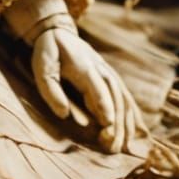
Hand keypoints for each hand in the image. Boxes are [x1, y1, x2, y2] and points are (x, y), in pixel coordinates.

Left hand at [27, 21, 143, 154]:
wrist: (59, 31)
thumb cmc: (49, 52)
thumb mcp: (42, 66)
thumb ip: (51, 90)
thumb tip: (64, 114)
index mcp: (84, 67)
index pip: (98, 89)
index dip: (104, 107)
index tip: (108, 127)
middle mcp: (101, 69)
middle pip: (114, 98)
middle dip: (116, 123)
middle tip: (113, 147)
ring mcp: (109, 72)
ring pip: (123, 99)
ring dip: (126, 123)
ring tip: (125, 146)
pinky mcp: (112, 77)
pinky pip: (126, 96)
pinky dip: (133, 114)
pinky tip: (137, 131)